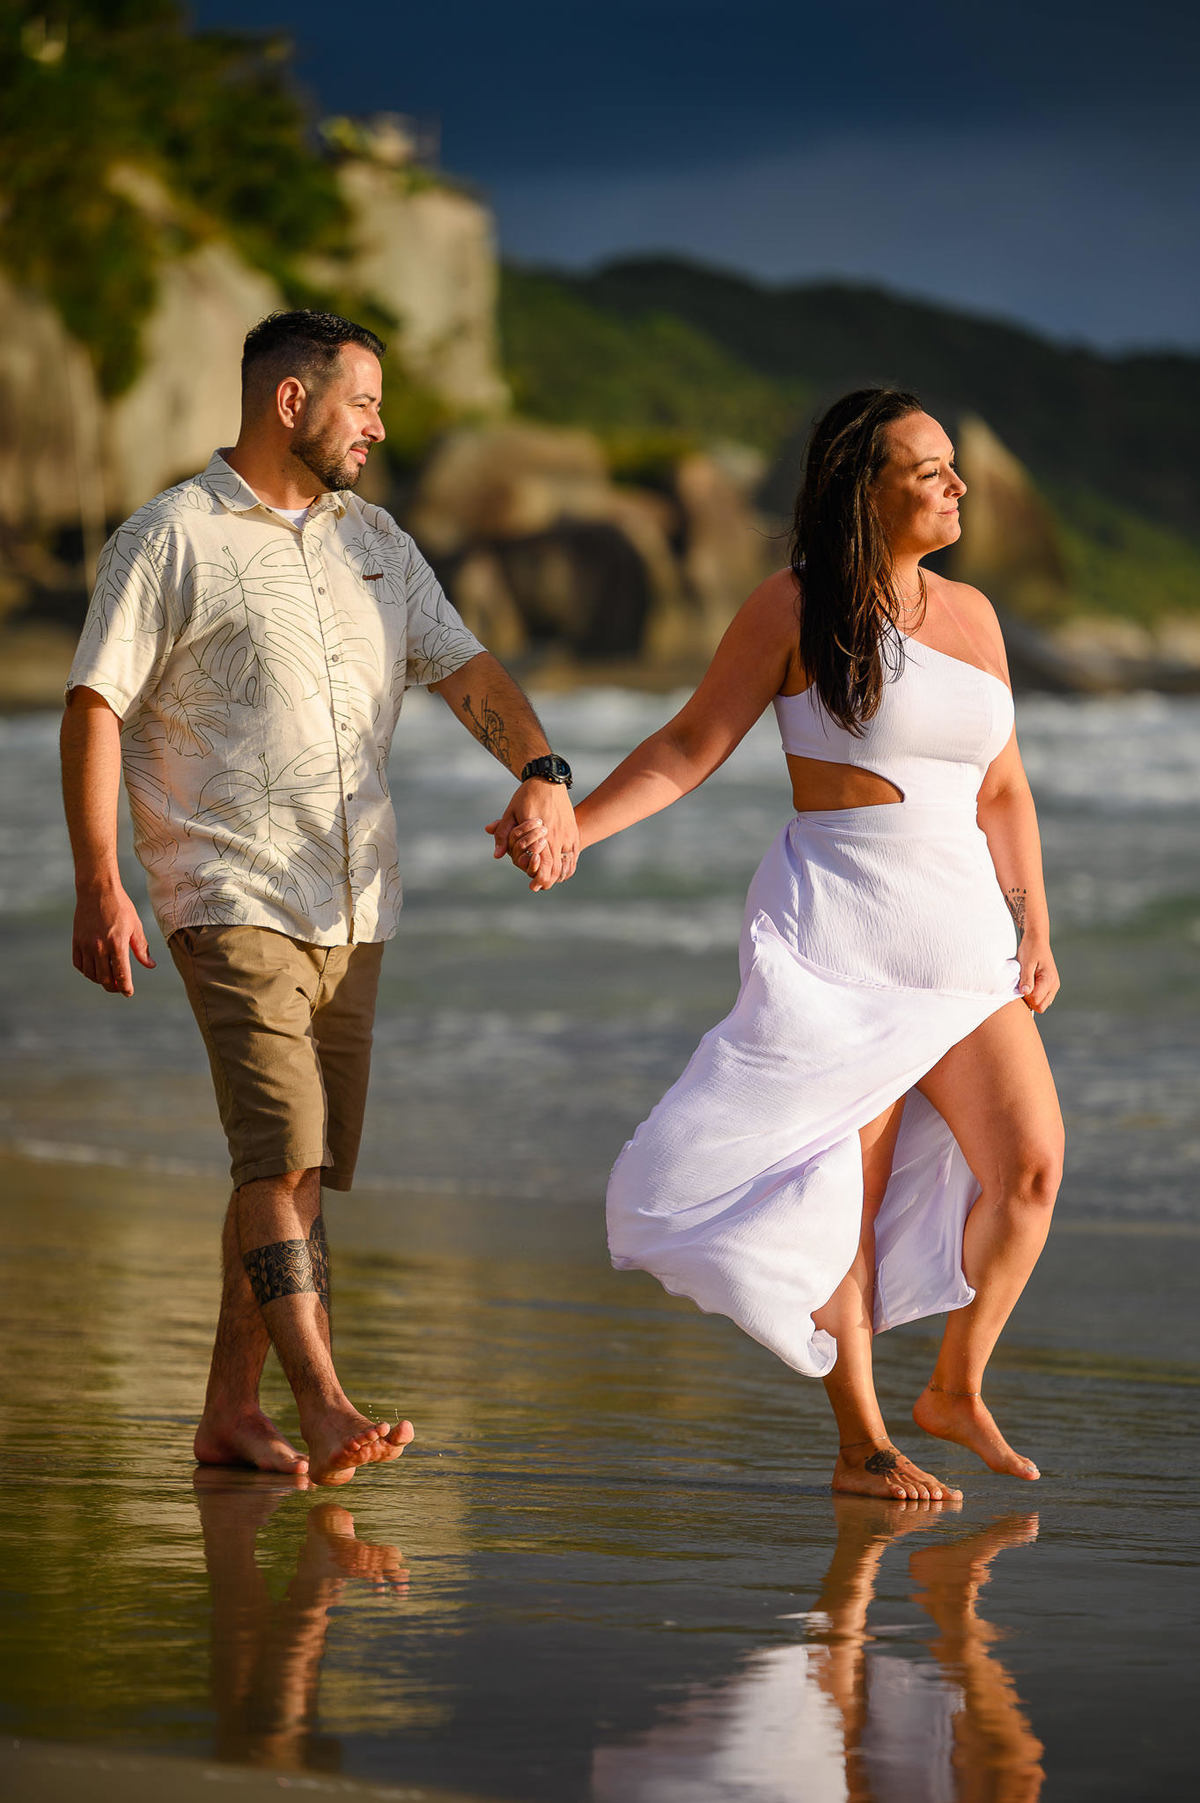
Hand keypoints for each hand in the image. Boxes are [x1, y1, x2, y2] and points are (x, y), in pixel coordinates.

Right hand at [72, 880, 156, 995]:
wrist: (97, 891)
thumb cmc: (120, 907)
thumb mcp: (135, 926)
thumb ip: (141, 948)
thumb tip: (150, 965)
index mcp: (117, 944)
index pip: (121, 974)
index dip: (125, 988)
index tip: (128, 993)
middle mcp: (99, 947)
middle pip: (105, 979)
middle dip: (114, 987)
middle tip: (120, 987)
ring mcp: (86, 945)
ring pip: (91, 974)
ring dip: (101, 980)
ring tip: (109, 978)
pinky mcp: (76, 941)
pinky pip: (79, 964)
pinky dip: (87, 971)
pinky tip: (95, 969)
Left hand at [486, 779, 579, 891]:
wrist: (548, 779)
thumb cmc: (526, 796)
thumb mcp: (510, 813)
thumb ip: (503, 835)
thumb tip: (497, 855)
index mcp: (540, 832)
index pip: (543, 863)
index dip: (539, 877)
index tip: (533, 886)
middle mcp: (557, 835)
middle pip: (556, 866)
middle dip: (548, 880)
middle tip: (540, 887)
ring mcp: (567, 833)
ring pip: (567, 862)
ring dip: (559, 874)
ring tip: (551, 881)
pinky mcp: (573, 830)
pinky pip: (574, 854)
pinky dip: (569, 865)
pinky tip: (563, 871)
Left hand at [1016, 937, 1058, 1013]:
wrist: (1037, 939)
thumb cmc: (1031, 948)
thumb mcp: (1026, 963)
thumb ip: (1026, 979)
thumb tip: (1025, 993)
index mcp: (1049, 980)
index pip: (1037, 1001)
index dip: (1025, 997)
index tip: (1019, 987)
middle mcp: (1054, 985)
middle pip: (1041, 1006)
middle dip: (1029, 1001)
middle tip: (1021, 987)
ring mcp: (1053, 986)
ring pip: (1042, 1004)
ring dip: (1031, 998)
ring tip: (1025, 984)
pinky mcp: (1050, 985)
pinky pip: (1042, 998)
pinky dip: (1034, 995)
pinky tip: (1028, 985)